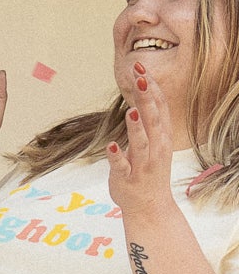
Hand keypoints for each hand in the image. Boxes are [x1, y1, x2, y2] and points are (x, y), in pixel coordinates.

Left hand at [108, 68, 176, 224]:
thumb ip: (148, 117)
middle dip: (146, 98)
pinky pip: (123, 166)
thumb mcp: (152, 141)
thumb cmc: (148, 169)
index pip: (159, 106)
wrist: (150, 206)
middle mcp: (157, 148)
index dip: (151, 86)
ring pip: (142, 143)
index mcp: (162, 136)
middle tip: (139, 77)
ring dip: (137, 127)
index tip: (139, 66)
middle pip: (153, 119)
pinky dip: (118, 156)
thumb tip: (143, 89)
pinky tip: (112, 146)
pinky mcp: (128, 178)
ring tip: (131, 110)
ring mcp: (143, 164)